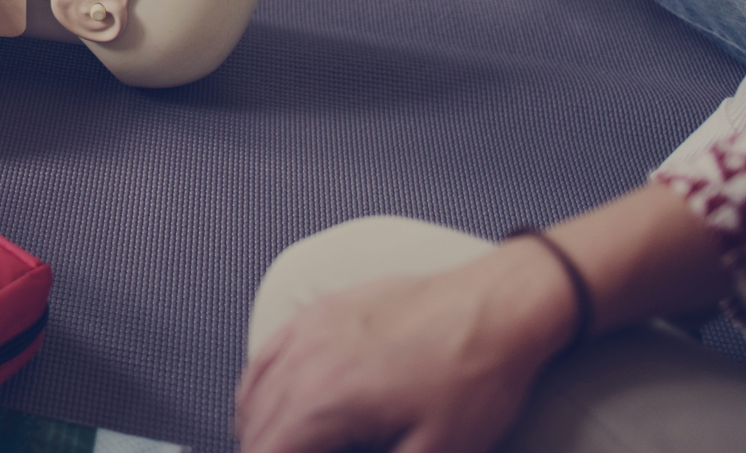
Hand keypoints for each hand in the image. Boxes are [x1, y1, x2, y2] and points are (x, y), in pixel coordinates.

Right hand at [235, 243, 573, 452]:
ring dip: (259, 430)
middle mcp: (302, 362)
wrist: (493, 307)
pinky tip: (270, 406)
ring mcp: (305, 330)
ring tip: (281, 448)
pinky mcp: (317, 312)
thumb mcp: (437, 452)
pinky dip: (257, 390)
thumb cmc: (471, 378)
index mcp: (324, 403)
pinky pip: (265, 356)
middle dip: (267, 449)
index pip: (267, 451)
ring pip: (252, 394)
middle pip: (255, 428)